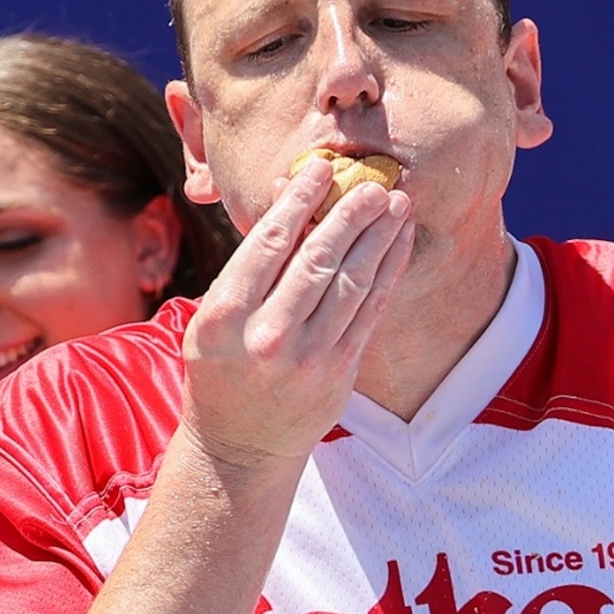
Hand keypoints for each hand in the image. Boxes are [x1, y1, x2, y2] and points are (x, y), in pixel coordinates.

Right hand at [177, 157, 410, 472]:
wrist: (241, 445)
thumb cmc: (223, 368)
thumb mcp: (215, 317)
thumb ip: (250, 264)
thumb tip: (288, 192)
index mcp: (226, 316)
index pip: (269, 244)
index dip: (300, 200)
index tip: (321, 168)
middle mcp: (268, 336)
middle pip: (318, 259)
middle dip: (351, 215)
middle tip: (374, 182)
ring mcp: (308, 357)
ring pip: (351, 282)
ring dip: (379, 237)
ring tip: (395, 203)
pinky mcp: (340, 372)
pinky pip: (370, 310)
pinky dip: (388, 271)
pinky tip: (398, 242)